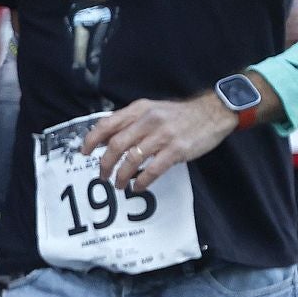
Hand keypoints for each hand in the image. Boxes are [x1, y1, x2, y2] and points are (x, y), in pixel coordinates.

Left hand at [80, 93, 234, 192]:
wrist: (213, 112)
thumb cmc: (178, 115)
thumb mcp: (151, 110)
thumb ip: (129, 123)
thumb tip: (104, 140)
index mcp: (139, 110)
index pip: (107, 124)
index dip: (92, 140)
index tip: (84, 152)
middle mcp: (149, 121)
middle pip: (116, 145)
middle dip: (105, 164)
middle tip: (102, 176)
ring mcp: (163, 135)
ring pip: (132, 160)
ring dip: (121, 176)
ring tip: (119, 184)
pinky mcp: (176, 150)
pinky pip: (152, 170)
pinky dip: (141, 182)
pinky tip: (137, 187)